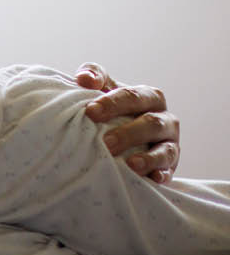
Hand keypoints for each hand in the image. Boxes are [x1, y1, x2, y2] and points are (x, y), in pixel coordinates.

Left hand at [75, 62, 179, 183]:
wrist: (121, 135)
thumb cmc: (109, 107)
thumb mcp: (102, 87)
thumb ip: (94, 75)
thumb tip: (84, 78)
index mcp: (148, 97)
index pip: (133, 97)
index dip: (112, 103)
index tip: (90, 112)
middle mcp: (164, 119)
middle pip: (151, 123)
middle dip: (129, 133)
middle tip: (106, 142)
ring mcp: (169, 143)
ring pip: (165, 149)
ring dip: (148, 157)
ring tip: (130, 164)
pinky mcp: (169, 165)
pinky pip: (169, 170)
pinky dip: (161, 174)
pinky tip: (153, 178)